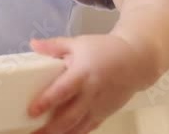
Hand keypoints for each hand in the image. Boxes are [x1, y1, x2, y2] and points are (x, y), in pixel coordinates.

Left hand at [27, 34, 147, 133]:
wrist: (136, 61)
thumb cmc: (106, 50)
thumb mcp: (78, 43)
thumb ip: (54, 46)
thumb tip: (33, 44)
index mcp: (83, 74)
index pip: (62, 91)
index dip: (46, 102)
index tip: (32, 111)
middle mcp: (91, 93)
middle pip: (69, 116)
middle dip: (50, 128)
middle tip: (33, 132)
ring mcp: (98, 106)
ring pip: (78, 127)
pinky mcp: (104, 113)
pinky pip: (88, 128)